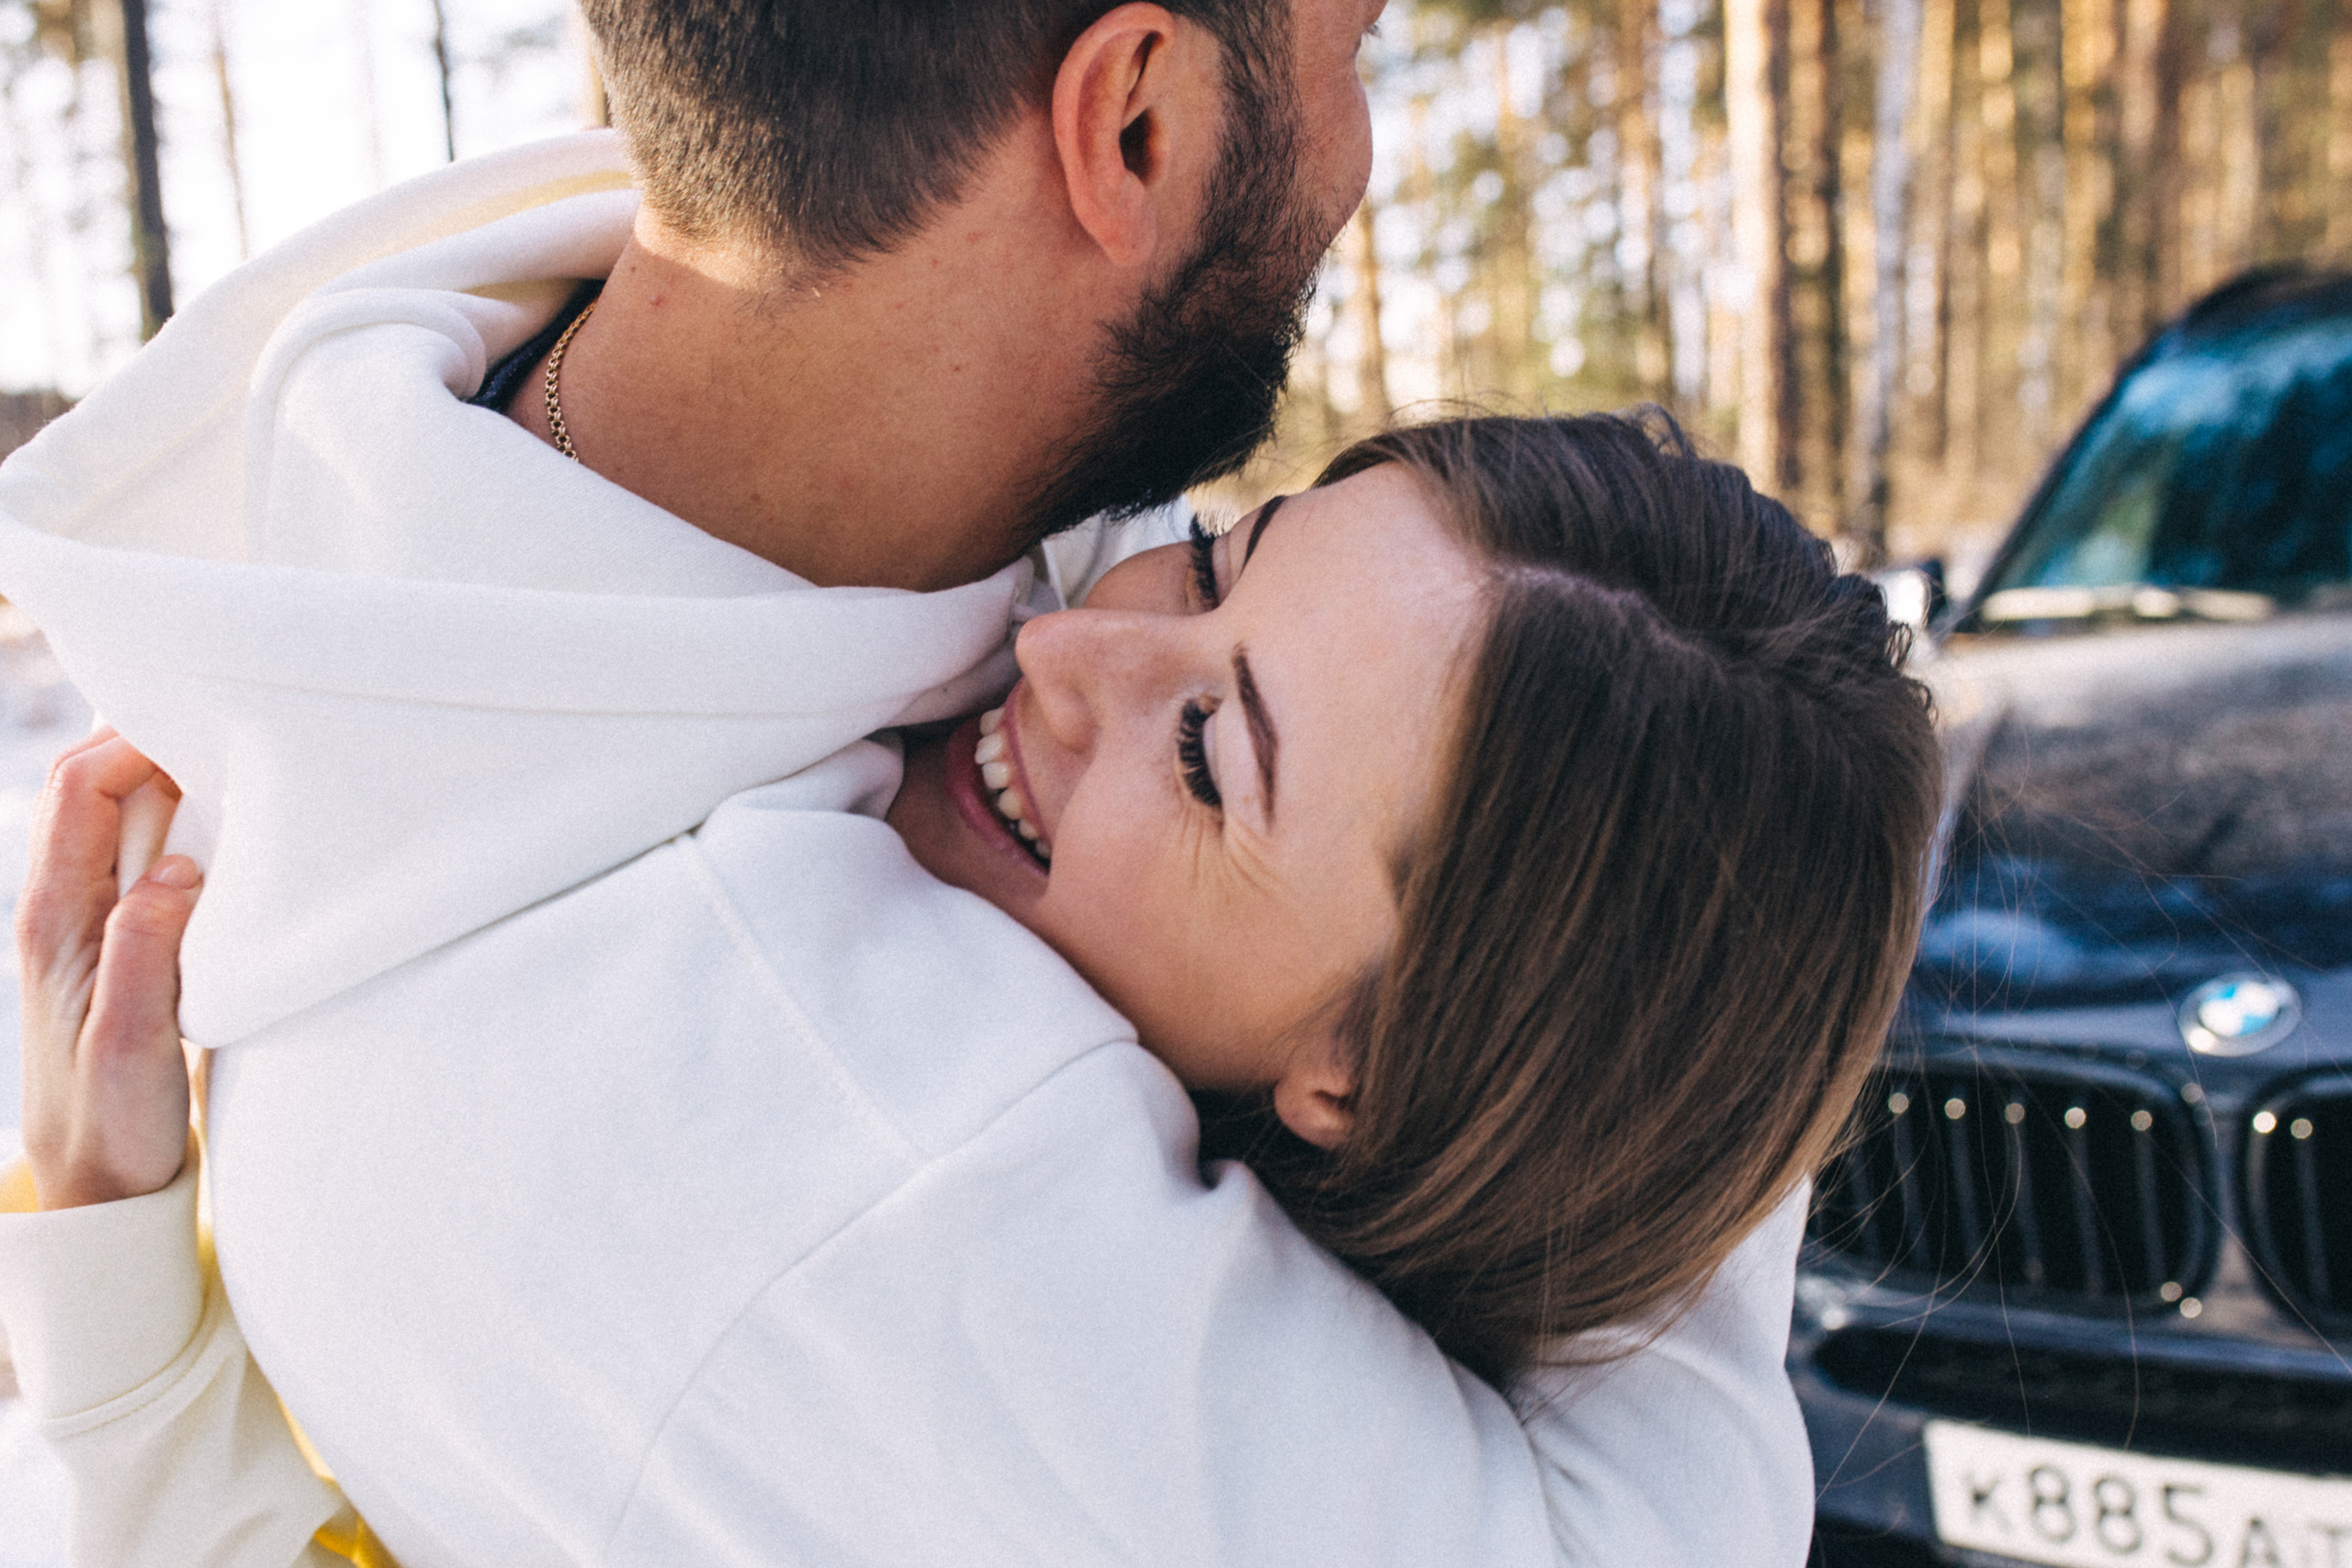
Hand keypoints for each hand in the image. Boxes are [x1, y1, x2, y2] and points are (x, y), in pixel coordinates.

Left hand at [15, 731, 201, 1209]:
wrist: (97, 1187)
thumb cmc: (113, 1121)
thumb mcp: (132, 1043)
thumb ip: (148, 948)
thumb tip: (181, 865)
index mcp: (54, 917)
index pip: (84, 787)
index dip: (138, 738)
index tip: (212, 724)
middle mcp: (63, 905)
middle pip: (97, 782)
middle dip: (154, 736)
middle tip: (234, 721)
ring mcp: (92, 920)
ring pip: (125, 814)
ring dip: (175, 780)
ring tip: (242, 759)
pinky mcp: (124, 940)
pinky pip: (149, 854)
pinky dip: (189, 824)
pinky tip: (233, 828)